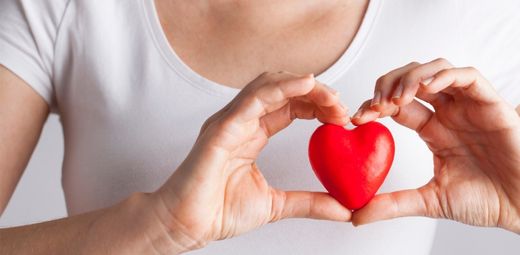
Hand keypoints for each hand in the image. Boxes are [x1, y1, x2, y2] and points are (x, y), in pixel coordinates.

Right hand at [151, 72, 350, 252]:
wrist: (186, 225)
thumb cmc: (218, 211)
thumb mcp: (276, 205)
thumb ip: (310, 202)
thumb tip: (344, 209)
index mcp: (252, 133)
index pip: (290, 105)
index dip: (317, 105)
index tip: (342, 117)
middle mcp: (241, 121)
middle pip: (283, 90)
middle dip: (316, 92)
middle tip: (341, 106)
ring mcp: (230, 121)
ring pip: (268, 85)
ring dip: (304, 85)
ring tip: (330, 96)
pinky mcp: (221, 128)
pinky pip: (253, 99)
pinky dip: (281, 88)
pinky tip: (306, 85)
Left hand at [351, 58, 519, 233]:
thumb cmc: (486, 200)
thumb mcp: (429, 201)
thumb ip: (393, 204)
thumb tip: (356, 216)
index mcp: (433, 130)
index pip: (396, 106)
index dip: (374, 106)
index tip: (357, 119)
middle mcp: (448, 113)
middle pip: (410, 80)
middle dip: (387, 86)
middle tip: (375, 105)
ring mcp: (468, 106)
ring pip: (435, 70)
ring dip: (411, 78)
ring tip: (397, 98)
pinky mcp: (490, 103)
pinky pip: (467, 76)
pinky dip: (445, 75)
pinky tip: (427, 87)